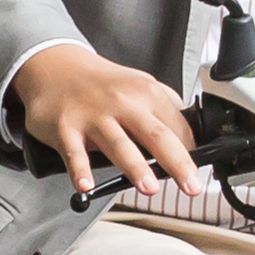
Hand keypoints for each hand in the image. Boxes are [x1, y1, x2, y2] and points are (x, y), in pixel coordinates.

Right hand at [5, 43, 200, 198]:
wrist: (56, 66)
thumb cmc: (101, 84)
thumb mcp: (139, 84)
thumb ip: (164, 108)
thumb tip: (191, 138)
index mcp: (146, 93)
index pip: (177, 127)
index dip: (191, 153)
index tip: (198, 175)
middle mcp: (122, 104)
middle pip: (156, 135)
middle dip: (177, 162)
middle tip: (191, 185)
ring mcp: (93, 117)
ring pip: (118, 144)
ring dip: (135, 166)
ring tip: (149, 188)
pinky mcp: (66, 128)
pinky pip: (74, 152)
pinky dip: (80, 169)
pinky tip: (86, 185)